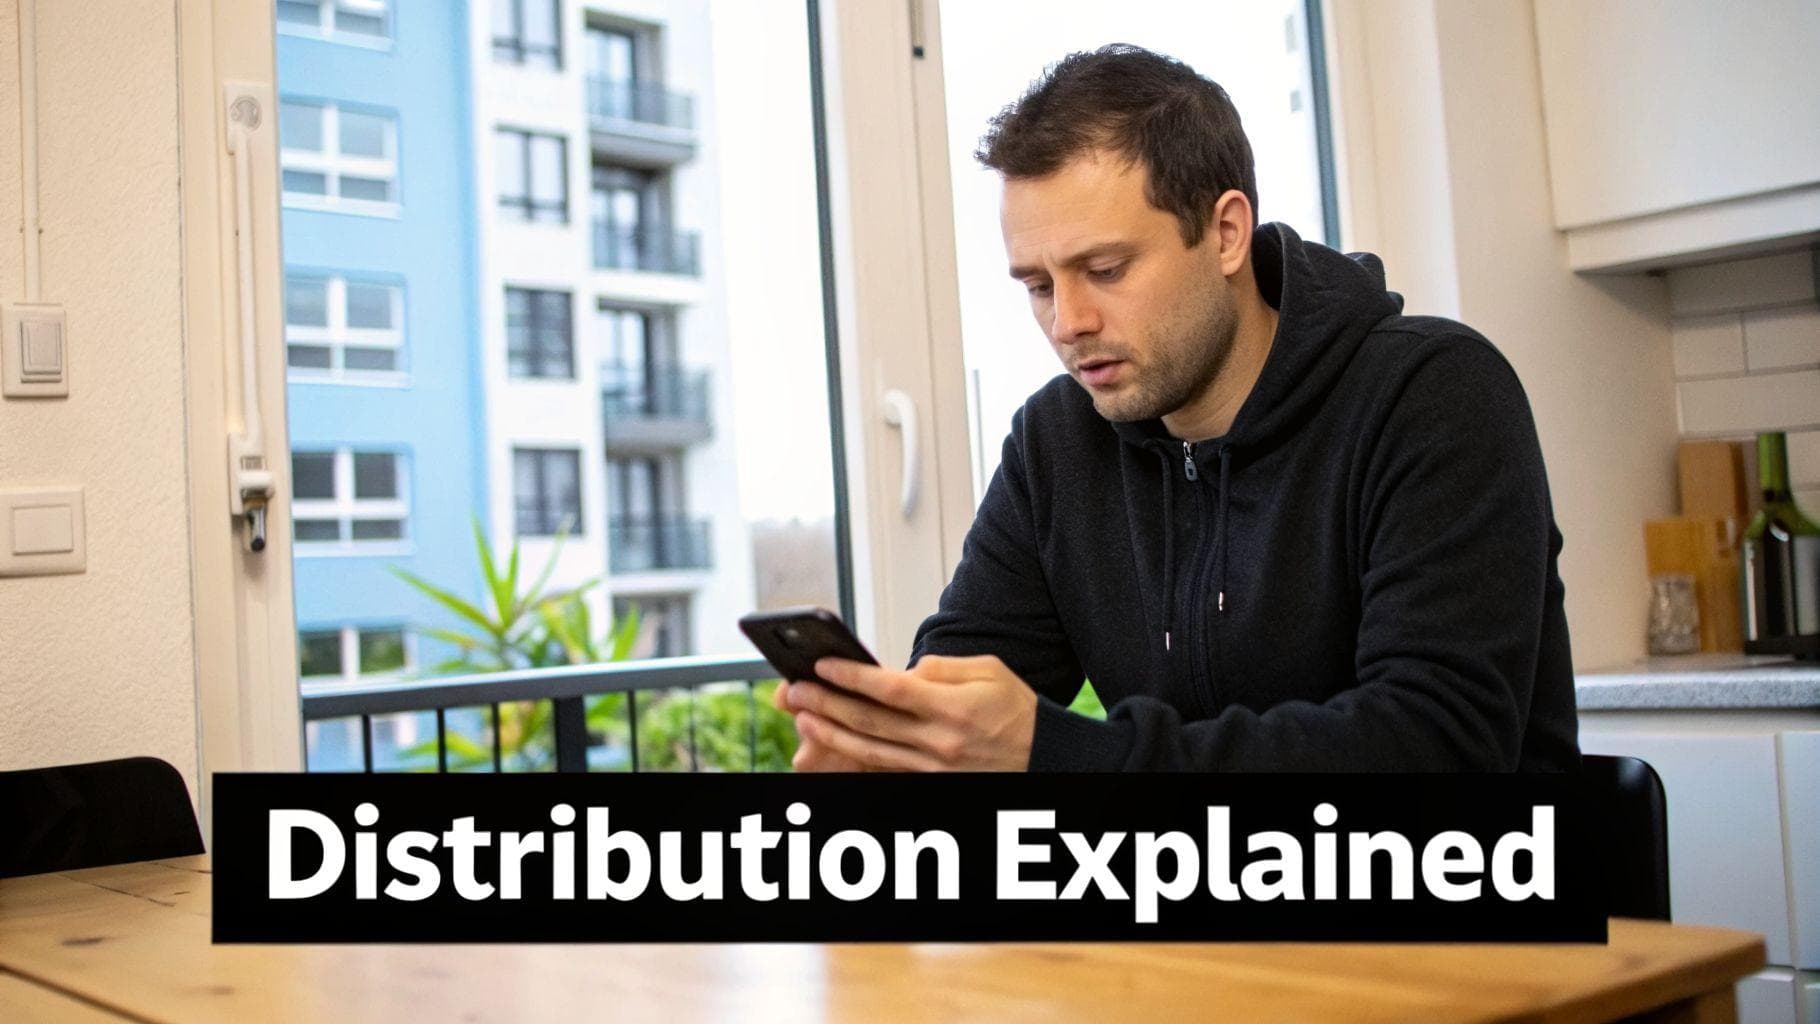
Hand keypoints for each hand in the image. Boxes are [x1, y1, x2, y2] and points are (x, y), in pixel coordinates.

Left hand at [780, 654, 1036, 770]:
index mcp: (954, 708)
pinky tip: (834, 742)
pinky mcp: (931, 781)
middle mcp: (940, 742)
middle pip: (871, 722)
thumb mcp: (989, 671)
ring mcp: (933, 767)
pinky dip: (856, 756)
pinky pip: (886, 768)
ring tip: (804, 717)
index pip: (890, 690)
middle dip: (827, 704)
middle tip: (795, 690)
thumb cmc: (1016, 708)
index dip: (852, 677)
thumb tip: (901, 672)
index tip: (822, 664)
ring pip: (870, 751)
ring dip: (832, 734)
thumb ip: (942, 668)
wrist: (1044, 757)